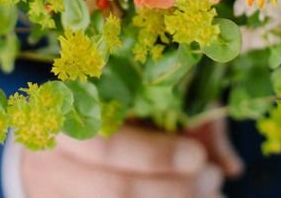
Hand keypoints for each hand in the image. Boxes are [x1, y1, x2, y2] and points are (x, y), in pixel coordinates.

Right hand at [14, 121, 241, 197]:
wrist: (52, 138)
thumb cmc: (104, 105)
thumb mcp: (139, 93)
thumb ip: (183, 116)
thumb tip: (230, 164)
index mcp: (61, 110)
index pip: (104, 143)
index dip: (154, 154)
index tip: (197, 156)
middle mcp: (50, 156)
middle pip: (113, 189)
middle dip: (172, 190)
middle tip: (213, 179)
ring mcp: (51, 192)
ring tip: (207, 193)